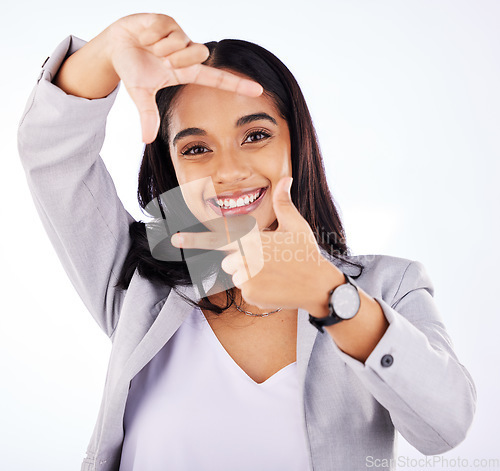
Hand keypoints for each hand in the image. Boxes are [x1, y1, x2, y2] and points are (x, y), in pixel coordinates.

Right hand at [104, 14, 262, 142]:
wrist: (114, 47)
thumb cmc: (132, 71)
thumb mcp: (140, 95)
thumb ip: (148, 116)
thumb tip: (146, 140)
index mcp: (187, 72)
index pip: (218, 80)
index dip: (238, 84)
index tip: (259, 91)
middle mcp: (188, 53)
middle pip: (201, 53)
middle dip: (178, 58)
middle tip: (161, 60)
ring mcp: (180, 36)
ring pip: (183, 41)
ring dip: (162, 47)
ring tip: (150, 48)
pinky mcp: (169, 20)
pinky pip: (167, 28)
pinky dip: (151, 34)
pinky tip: (145, 36)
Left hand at [171, 177, 342, 313]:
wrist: (318, 285)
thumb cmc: (307, 253)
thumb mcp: (295, 225)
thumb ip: (284, 203)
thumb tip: (286, 179)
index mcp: (253, 238)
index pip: (219, 238)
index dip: (195, 239)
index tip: (175, 239)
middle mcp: (245, 257)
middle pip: (226, 260)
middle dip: (238, 260)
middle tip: (253, 259)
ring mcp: (247, 277)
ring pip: (235, 275)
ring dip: (248, 274)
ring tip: (272, 273)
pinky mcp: (250, 294)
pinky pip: (245, 289)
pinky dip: (256, 288)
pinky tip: (273, 285)